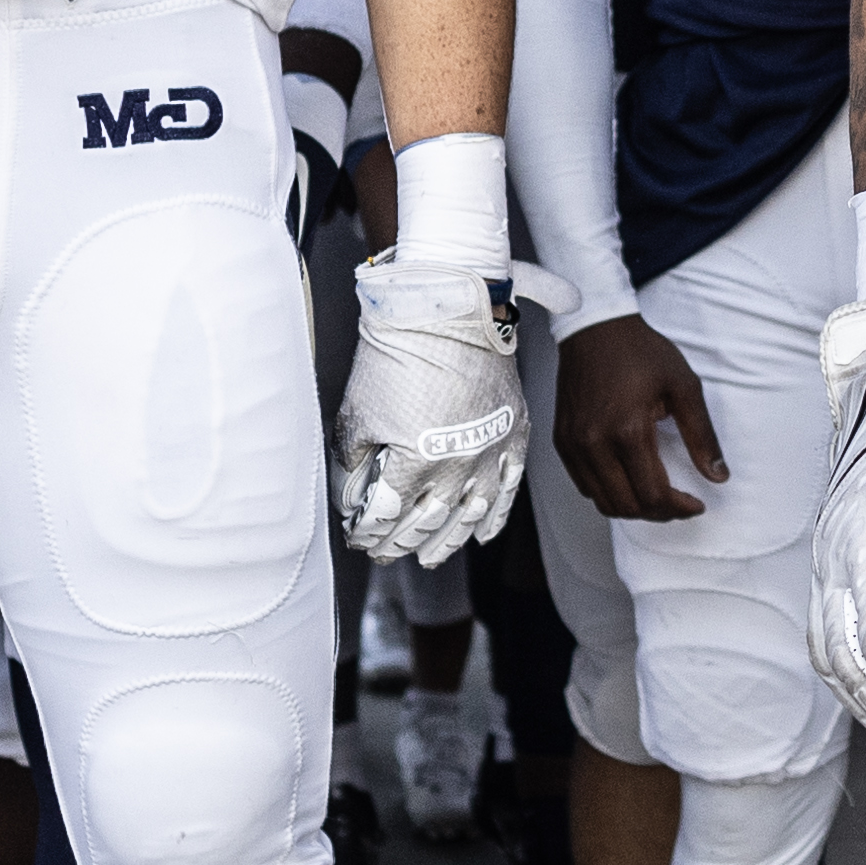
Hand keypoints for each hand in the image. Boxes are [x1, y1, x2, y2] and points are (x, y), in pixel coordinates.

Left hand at [334, 250, 526, 561]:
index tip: (357, 536)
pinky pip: (507, 491)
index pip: (386, 516)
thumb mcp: (358, 409)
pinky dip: (492, 518)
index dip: (368, 532)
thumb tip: (352, 491)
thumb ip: (352, 458)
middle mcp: (456, 466)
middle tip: (385, 552)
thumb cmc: (398, 351)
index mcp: (414, 461)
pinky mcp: (513, 436)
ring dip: (446, 542)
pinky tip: (481, 535)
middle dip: (400, 543)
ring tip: (429, 556)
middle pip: (426, 523)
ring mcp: (489, 453)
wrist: (447, 308)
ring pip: (468, 517)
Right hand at [553, 311, 728, 523]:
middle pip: (628, 506)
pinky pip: (584, 486)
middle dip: (660, 513)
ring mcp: (574, 445)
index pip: (653, 495)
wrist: (595, 328)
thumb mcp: (683, 386)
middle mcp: (594, 443)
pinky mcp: (562, 442)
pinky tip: (629, 480)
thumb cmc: (640, 352)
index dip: (680, 508)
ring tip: (657, 496)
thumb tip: (718, 475)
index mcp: (628, 430)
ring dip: (634, 507)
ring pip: (604, 502)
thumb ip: (702, 435)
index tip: (697, 504)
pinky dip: (609, 493)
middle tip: (680, 503)